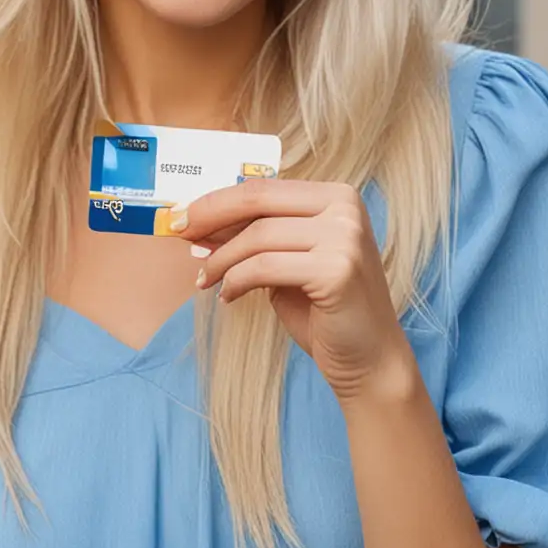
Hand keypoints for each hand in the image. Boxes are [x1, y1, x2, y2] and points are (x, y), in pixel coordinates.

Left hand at [174, 179, 414, 401]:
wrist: (369, 360)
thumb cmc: (325, 312)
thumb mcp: (285, 264)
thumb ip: (253, 240)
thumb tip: (198, 225)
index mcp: (338, 196)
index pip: (264, 187)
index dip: (217, 200)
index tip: (183, 215)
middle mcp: (346, 208)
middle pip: (258, 200)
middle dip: (209, 215)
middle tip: (178, 232)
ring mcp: (345, 237)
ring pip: (258, 237)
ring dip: (220, 259)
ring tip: (204, 280)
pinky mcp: (337, 270)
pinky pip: (264, 267)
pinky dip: (236, 281)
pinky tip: (228, 296)